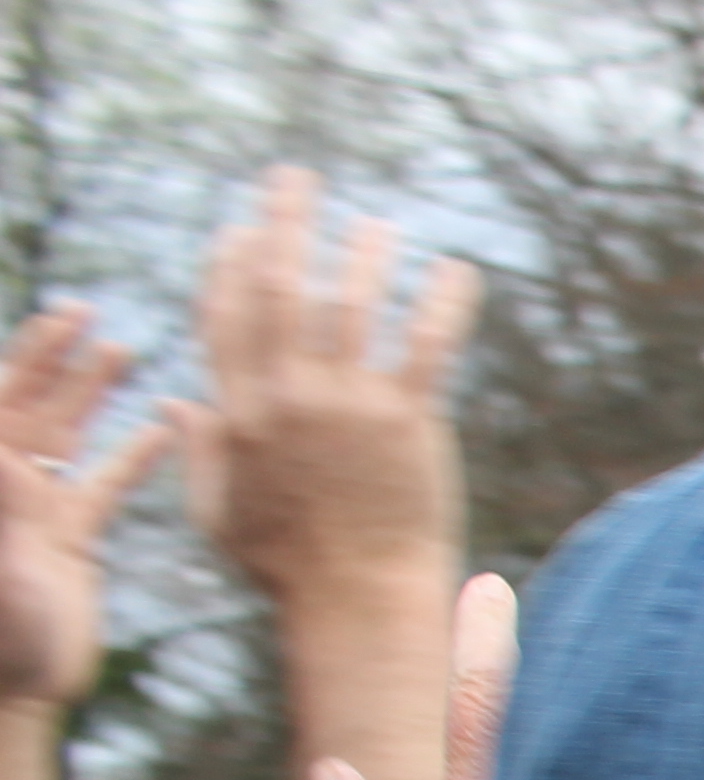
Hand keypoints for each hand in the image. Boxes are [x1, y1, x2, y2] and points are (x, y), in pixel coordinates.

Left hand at [0, 304, 161, 706]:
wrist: (20, 693)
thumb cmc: (7, 642)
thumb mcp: (8, 576)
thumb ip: (9, 513)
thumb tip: (8, 446)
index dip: (14, 364)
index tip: (42, 320)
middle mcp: (5, 486)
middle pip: (22, 401)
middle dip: (46, 354)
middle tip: (77, 311)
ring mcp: (35, 507)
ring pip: (62, 430)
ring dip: (88, 388)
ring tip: (120, 344)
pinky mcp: (67, 535)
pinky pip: (102, 480)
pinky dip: (130, 452)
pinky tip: (164, 425)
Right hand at [176, 168, 475, 614]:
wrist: (359, 599)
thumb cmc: (290, 566)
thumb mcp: (220, 511)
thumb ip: (199, 450)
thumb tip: (172, 400)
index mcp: (239, 413)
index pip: (225, 314)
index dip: (232, 263)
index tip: (245, 228)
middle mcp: (287, 397)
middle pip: (279, 288)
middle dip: (285, 223)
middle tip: (297, 179)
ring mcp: (348, 405)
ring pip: (351, 305)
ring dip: (363, 254)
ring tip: (376, 224)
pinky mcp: (409, 421)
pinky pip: (427, 345)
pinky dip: (443, 302)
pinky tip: (456, 270)